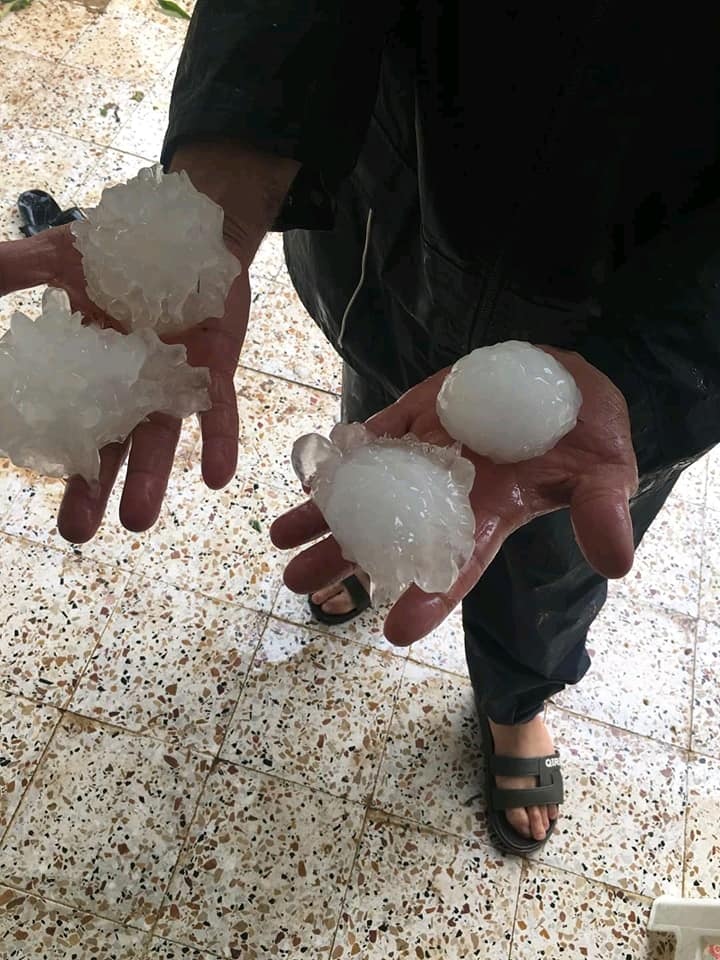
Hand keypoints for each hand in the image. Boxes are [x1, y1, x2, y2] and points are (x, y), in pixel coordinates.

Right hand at [0, 225, 249, 541]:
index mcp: (91, 367)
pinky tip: (216, 478)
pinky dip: (219, 442)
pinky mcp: (215, 366)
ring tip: (137, 520)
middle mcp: (131, 383)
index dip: (61, 464)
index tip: (45, 504)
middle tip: (78, 534)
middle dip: (97, 489)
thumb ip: (12, 273)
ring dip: (153, 478)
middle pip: (113, 444)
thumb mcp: (59, 256)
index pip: (72, 423)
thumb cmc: (121, 246)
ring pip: (162, 436)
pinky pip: (218, 408)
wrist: (191, 226)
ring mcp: (175, 377)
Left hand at [270, 348, 639, 644]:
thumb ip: (602, 511)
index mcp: (492, 516)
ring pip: (369, 491)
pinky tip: (308, 478)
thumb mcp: (606, 470)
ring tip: (278, 537)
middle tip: (297, 584)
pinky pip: (373, 441)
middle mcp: (449, 494)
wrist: (565, 381)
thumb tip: (617, 563)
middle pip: (390, 536)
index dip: (429, 597)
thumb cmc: (590, 433)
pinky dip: (342, 457)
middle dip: (345, 560)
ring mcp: (427, 456)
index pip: (458, 566)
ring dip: (326, 515)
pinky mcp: (415, 419)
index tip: (395, 630)